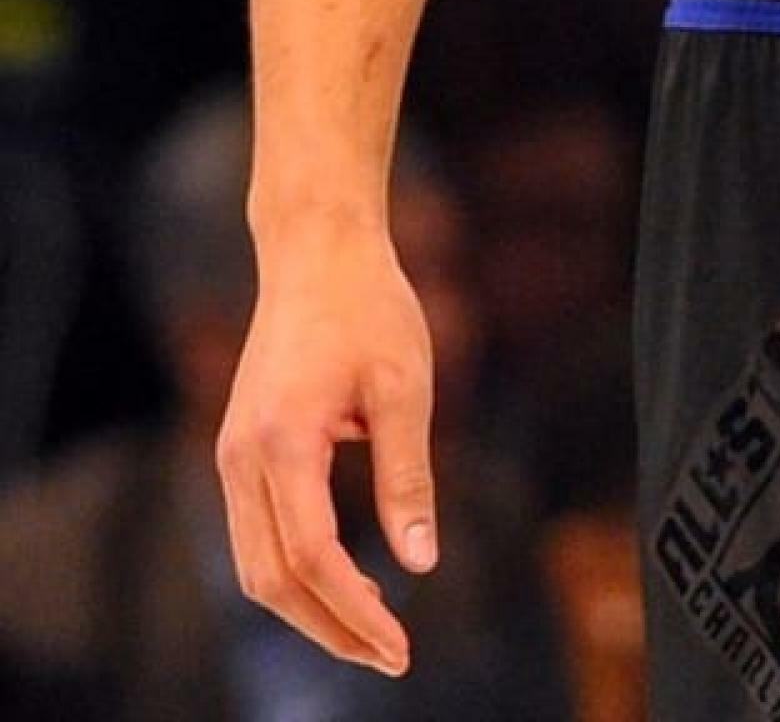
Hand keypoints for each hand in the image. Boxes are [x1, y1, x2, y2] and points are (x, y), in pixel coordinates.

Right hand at [217, 234, 438, 675]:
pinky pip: (255, 536)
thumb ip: (408, 475)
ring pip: (254, 566)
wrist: (316, 251)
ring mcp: (230, 458)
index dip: (354, 611)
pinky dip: (293, 574)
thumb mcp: (405, 385)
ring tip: (371, 634)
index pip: (313, 557)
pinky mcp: (238, 452)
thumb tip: (420, 562)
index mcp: (283, 443)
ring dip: (307, 610)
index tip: (400, 645)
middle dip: (329, 629)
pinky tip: (341, 585)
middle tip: (391, 656)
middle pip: (272, 579)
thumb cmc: (370, 307)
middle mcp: (240, 460)